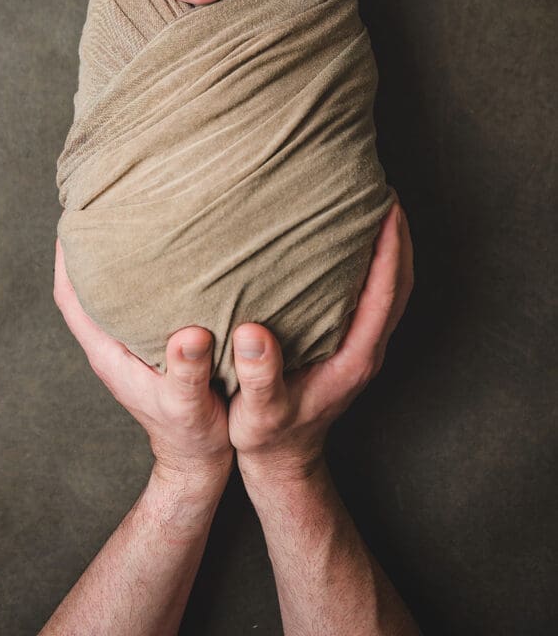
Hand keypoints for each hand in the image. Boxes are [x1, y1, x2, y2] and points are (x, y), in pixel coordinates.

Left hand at [53, 240, 232, 484]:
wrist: (199, 460)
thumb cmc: (192, 434)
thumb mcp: (189, 405)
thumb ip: (186, 372)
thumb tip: (189, 334)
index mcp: (109, 353)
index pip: (71, 298)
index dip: (64, 259)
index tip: (72, 218)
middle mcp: (114, 343)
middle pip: (87, 286)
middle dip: (89, 246)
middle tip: (104, 202)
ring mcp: (132, 344)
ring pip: (114, 291)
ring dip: (117, 258)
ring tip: (133, 216)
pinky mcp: (156, 344)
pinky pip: (141, 300)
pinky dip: (146, 274)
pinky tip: (168, 254)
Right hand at [228, 201, 412, 487]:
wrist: (282, 460)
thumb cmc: (269, 437)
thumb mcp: (259, 412)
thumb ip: (259, 376)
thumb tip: (252, 331)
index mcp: (354, 357)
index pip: (384, 291)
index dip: (388, 247)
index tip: (385, 206)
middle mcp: (366, 348)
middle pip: (398, 282)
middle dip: (396, 235)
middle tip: (380, 191)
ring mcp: (362, 346)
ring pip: (390, 287)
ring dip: (388, 247)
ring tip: (369, 207)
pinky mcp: (349, 344)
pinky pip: (373, 294)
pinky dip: (371, 263)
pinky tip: (346, 245)